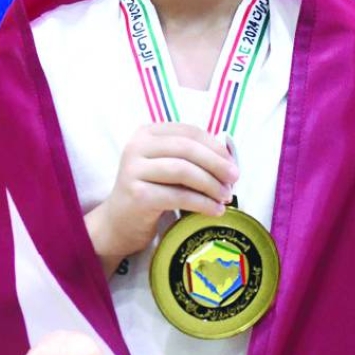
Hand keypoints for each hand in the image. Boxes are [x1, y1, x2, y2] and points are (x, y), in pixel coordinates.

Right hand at [85, 124, 238, 270]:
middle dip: (216, 164)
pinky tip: (215, 211)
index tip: (233, 163)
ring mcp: (134, 170)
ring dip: (211, 184)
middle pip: (187, 149)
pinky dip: (202, 203)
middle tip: (235, 179)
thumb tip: (229, 159)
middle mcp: (137, 146)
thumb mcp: (169, 167)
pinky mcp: (137, 195)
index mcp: (147, 133)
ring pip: (183, 171)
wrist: (120, 222)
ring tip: (226, 197)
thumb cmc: (151, 191)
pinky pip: (178, 196)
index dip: (215, 146)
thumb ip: (192, 157)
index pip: (189, 132)